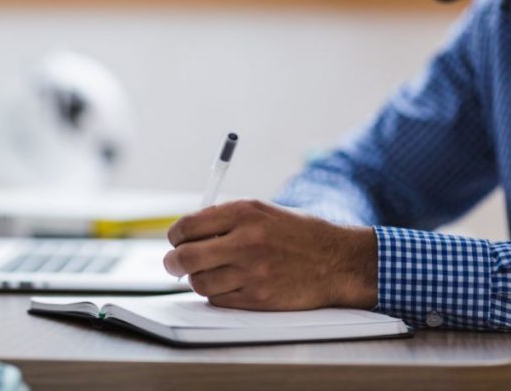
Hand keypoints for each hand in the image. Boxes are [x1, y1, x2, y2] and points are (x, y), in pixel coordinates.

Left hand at [163, 199, 377, 310]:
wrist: (337, 261)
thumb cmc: (298, 234)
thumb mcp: (263, 212)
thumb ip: (225, 219)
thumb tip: (185, 234)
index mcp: (244, 212)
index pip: (187, 226)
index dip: (175, 236)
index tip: (177, 240)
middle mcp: (246, 240)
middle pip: (185, 257)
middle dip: (173, 262)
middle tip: (174, 263)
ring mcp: (252, 272)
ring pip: (198, 282)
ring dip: (197, 279)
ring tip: (209, 273)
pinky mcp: (258, 298)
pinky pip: (218, 300)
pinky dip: (217, 294)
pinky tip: (229, 284)